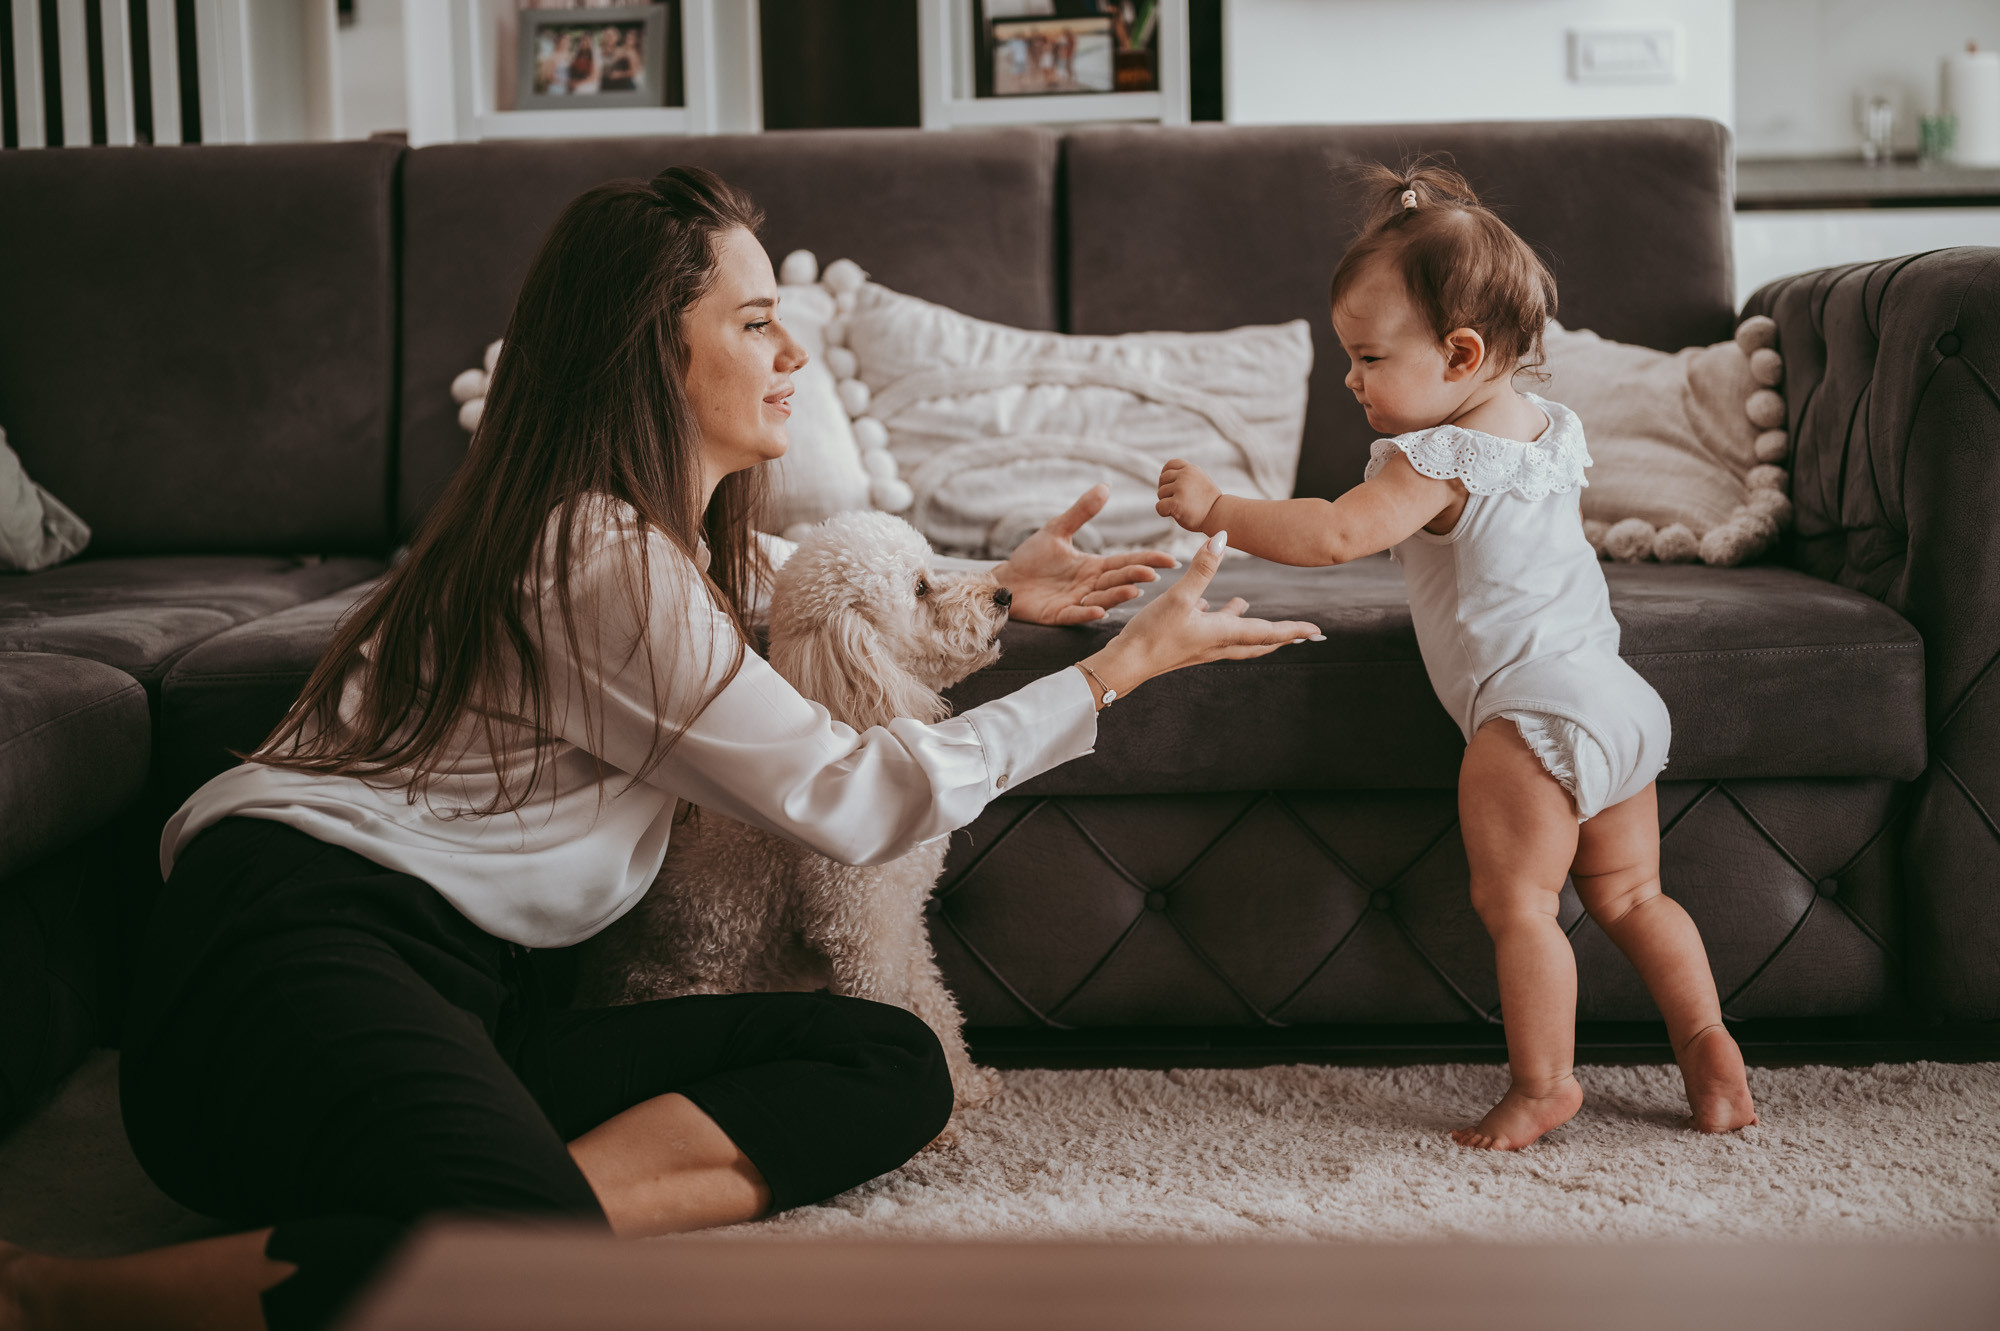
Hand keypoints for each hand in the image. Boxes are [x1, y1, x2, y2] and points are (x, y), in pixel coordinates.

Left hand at [992, 484, 1178, 625]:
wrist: (1006, 580)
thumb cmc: (1032, 557)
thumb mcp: (1057, 530)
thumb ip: (1082, 512)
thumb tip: (1106, 486)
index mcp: (1094, 566)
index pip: (1126, 562)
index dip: (1147, 560)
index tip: (1170, 559)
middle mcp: (1090, 585)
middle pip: (1118, 580)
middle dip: (1136, 577)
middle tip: (1154, 573)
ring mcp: (1077, 601)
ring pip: (1102, 598)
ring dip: (1117, 595)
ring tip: (1133, 590)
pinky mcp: (1059, 614)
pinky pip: (1076, 615)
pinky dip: (1088, 613)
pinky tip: (1098, 609)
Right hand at [1080, 530, 1321, 703]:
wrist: (1126, 665)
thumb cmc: (1153, 634)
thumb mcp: (1179, 596)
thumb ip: (1202, 568)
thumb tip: (1221, 538)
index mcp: (1223, 634)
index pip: (1268, 632)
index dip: (1293, 629)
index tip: (1315, 632)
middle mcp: (1218, 644)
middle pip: (1258, 641)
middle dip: (1280, 635)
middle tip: (1301, 632)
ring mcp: (1202, 647)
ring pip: (1235, 636)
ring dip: (1247, 624)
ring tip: (1246, 604)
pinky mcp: (1187, 646)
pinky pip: (1211, 632)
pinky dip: (1216, 619)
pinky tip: (1206, 605)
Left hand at [1156, 459, 1221, 532]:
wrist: (1220, 516)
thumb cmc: (1209, 503)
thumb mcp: (1200, 481)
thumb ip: (1186, 477)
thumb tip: (1165, 477)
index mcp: (1191, 469)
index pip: (1170, 464)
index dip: (1166, 475)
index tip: (1171, 486)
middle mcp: (1185, 476)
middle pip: (1162, 479)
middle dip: (1167, 491)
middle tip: (1179, 500)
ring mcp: (1181, 488)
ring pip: (1160, 493)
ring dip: (1167, 502)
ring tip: (1183, 507)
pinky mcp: (1176, 503)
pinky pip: (1159, 506)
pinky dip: (1164, 512)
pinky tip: (1175, 514)